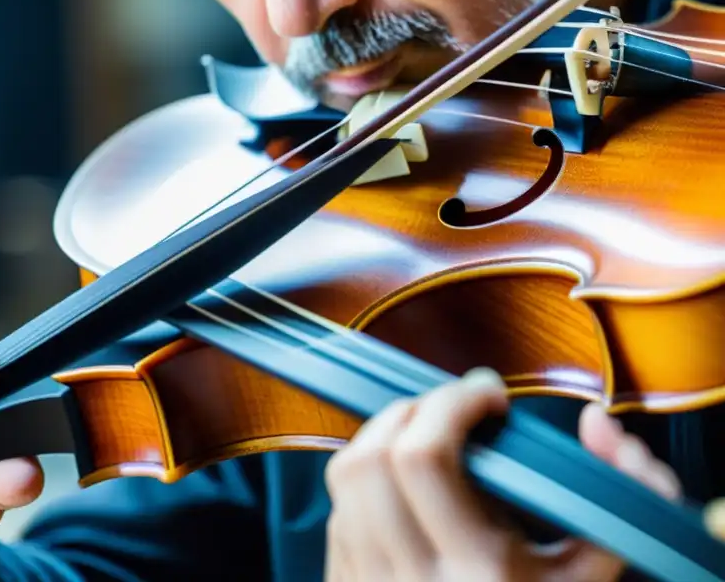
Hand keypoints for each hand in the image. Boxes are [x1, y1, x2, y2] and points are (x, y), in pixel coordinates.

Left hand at [323, 367, 685, 580]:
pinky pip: (339, 511)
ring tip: (430, 436)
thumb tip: (595, 424)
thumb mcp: (592, 569)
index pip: (423, 458)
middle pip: (370, 461)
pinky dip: (368, 483)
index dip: (451, 404)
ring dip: (385, 439)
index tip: (490, 396)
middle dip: (411, 412)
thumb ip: (620, 491)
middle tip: (453, 408)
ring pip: (345, 478)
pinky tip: (406, 490)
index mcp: (476, 575)